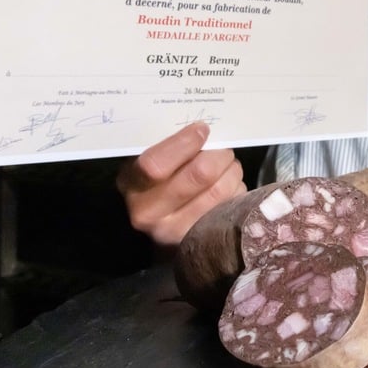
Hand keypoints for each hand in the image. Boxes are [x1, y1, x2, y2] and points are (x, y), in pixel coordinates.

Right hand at [117, 122, 246, 246]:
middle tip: (224, 149)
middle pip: (199, 175)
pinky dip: (236, 189)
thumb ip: (168, 147)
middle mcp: (148, 213)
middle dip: (219, 155)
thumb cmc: (157, 182)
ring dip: (232, 170)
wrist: (161, 226)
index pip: (155, 165)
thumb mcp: (149, 162)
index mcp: (131, 184)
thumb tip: (202, 128)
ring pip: (220, 189)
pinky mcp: (201, 239)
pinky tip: (229, 185)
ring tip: (229, 165)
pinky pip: (231, 205)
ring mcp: (175, 232)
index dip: (184, 144)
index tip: (202, 130)